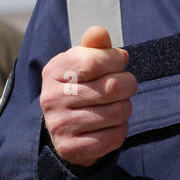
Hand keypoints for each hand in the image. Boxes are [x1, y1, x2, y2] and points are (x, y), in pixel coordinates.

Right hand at [39, 26, 135, 167]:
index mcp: (54, 71)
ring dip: (125, 108)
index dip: (117, 60)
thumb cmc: (82, 86)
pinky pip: (115, 136)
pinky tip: (109, 125)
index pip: (96, 60)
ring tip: (115, 106)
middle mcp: (51, 98)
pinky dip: (121, 129)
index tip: (119, 63)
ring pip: (118, 112)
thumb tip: (99, 32)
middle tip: (123, 87)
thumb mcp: (84, 63)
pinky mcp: (72, 148)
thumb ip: (95, 47)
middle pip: (112, 87)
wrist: (67, 129)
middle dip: (127, 85)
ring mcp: (59, 125)